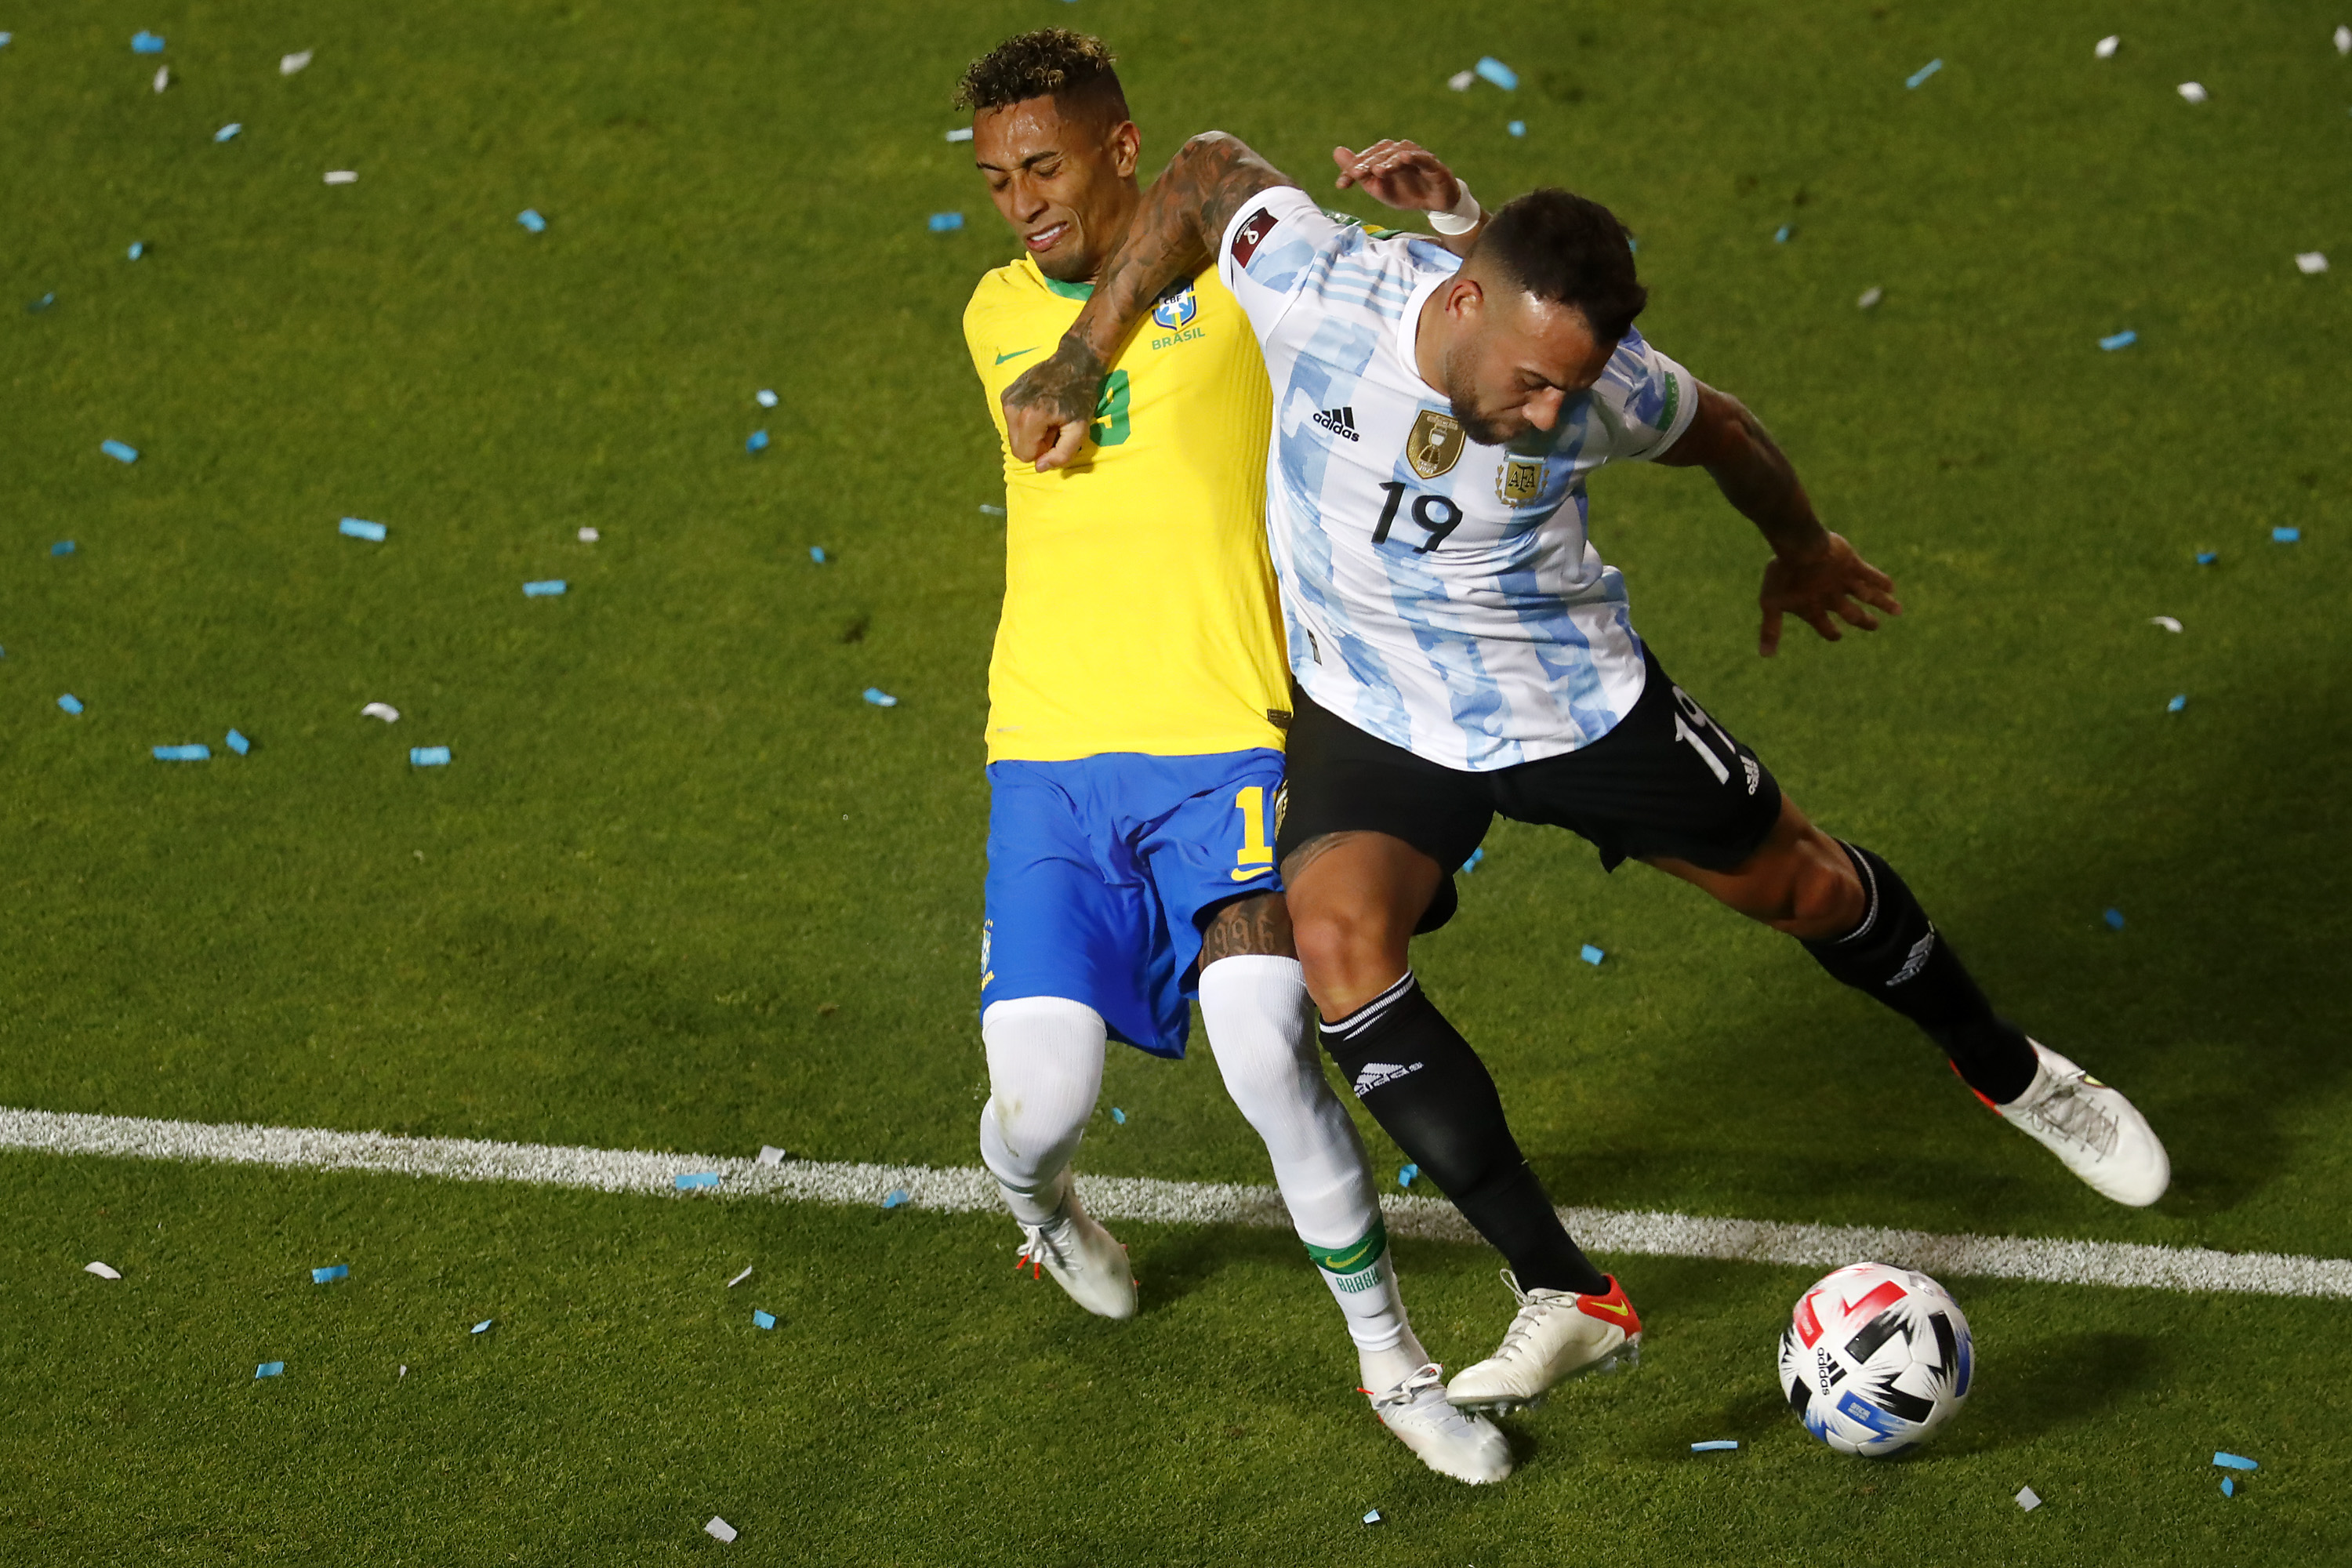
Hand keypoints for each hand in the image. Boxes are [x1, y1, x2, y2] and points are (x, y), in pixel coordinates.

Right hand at [1002, 338, 1106, 471]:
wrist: (1073, 362)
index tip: (1057, 432)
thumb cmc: (1080, 397)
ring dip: (1031, 431)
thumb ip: (1062, 454)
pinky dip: (1025, 418)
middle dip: (1036, 442)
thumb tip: (1039, 468)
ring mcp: (1006, 399)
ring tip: (1048, 414)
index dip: (1044, 449)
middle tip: (1053, 424)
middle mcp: (1012, 408)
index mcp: (1029, 418)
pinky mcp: (1005, 393)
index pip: (1025, 455)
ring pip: (1014, 435)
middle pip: (1017, 447)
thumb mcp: (1079, 429)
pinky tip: (1040, 405)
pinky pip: (1011, 421)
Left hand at [1331, 140, 1460, 212]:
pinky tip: (1403, 158)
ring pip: (1400, 154)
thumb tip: (1336, 150)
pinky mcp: (1433, 164)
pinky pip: (1423, 158)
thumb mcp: (1378, 187)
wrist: (1434, 204)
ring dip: (1388, 161)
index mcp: (1385, 156)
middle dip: (1368, 164)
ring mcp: (1417, 156)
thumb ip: (1358, 172)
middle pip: (1381, 153)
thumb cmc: (1406, 192)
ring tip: (1377, 170)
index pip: (1366, 159)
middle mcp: (1400, 151)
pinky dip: (1413, 157)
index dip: (1353, 170)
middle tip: (1355, 175)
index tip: (1341, 184)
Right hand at [1757, 531, 1901, 655]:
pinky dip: (1881, 581)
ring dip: (1882, 602)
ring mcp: (1842, 580)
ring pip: (1865, 595)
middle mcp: (1829, 594)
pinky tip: (1892, 587)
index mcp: (1812, 605)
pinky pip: (1870, 574)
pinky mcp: (1852, 564)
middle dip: (1864, 621)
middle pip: (1851, 612)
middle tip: (1875, 626)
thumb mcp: (1772, 603)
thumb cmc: (1784, 575)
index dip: (1831, 633)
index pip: (1824, 625)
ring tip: (1898, 611)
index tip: (1837, 636)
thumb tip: (1764, 656)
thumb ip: (1770, 629)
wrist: (1799, 546)